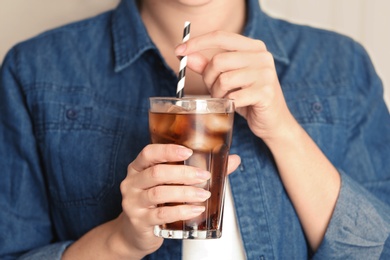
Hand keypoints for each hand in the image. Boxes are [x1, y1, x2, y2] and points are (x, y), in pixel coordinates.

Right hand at [117, 144, 240, 257]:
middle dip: (184, 173)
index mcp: (138, 167)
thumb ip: (199, 171)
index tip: (188, 152)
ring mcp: (133, 202)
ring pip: (160, 193)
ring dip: (185, 193)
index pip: (149, 152)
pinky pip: (161, 214)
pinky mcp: (139, 220)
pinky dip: (181, 210)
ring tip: (204, 194)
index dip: (168, 150)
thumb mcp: (170, 184)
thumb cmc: (156, 201)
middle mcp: (132, 182)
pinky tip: (196, 210)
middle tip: (205, 176)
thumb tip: (233, 160)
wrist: (135, 232)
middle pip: (157, 172)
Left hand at [175, 31, 295, 140]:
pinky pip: (234, 97)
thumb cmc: (248, 98)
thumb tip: (186, 55)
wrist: (272, 121)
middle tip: (213, 90)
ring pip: (224, 79)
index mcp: (253, 47)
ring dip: (218, 94)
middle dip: (208, 78)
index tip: (178, 51)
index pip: (221, 36)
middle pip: (219, 60)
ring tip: (224, 99)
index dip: (197, 42)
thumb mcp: (227, 80)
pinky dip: (228, 104)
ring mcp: (266, 74)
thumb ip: (207, 66)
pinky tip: (234, 106)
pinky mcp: (266, 92)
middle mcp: (262, 56)